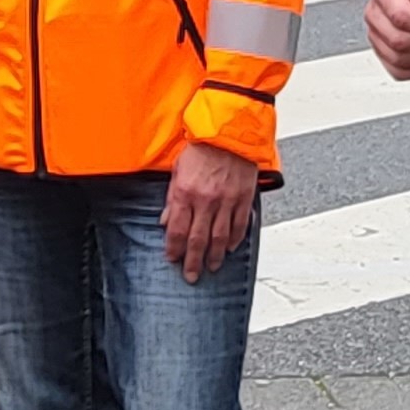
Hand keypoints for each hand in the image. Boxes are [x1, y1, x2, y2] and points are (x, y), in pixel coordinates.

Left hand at [162, 140, 260, 283]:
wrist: (229, 132)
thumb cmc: (202, 147)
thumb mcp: (178, 169)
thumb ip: (172, 198)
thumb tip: (165, 220)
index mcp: (185, 192)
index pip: (177, 230)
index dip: (174, 248)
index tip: (173, 259)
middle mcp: (205, 200)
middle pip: (198, 240)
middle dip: (193, 261)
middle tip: (191, 276)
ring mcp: (226, 201)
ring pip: (219, 238)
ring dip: (214, 256)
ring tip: (211, 268)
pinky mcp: (243, 198)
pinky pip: (239, 225)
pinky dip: (234, 240)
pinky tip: (229, 249)